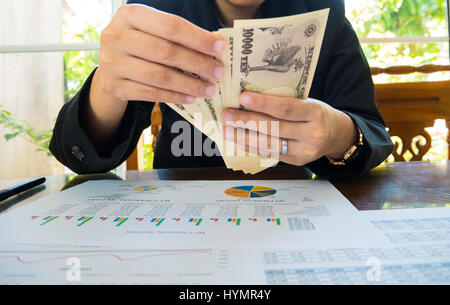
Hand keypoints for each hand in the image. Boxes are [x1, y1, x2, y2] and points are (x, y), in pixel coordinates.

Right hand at [96, 4, 225, 103]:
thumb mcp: (152, 29)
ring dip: (189, 84)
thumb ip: (179, 35)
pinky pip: (151, 94)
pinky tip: (191, 97)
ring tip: (209, 89)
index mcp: (130, 15)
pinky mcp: (114, 86)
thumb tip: (216, 45)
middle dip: (197, 64)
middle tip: (218, 73)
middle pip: (166, 52)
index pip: (170, 26)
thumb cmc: (140, 42)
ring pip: (160, 76)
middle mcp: (116, 36)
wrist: (110, 62)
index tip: (219, 48)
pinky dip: (175, 97)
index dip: (198, 38)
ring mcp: (112, 62)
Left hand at [221, 92, 357, 165]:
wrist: (338, 135)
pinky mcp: (297, 162)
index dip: (263, 103)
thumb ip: (285, 103)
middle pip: (273, 128)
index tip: (242, 98)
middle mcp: (311, 134)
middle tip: (227, 115)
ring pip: (269, 144)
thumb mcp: (308, 102)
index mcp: (315, 113)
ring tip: (227, 131)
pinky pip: (271, 154)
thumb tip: (250, 100)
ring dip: (244, 138)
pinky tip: (239, 142)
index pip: (285, 108)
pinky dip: (253, 148)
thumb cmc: (318, 114)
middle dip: (246, 121)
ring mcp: (304, 151)